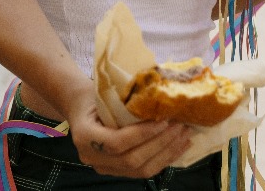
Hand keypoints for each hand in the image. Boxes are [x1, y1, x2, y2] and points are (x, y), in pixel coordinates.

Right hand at [66, 96, 191, 177]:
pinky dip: (164, 159)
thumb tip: (161, 97)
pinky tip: (179, 146)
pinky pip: (143, 171)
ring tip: (184, 136)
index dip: (143, 134)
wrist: (79, 107)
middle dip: (160, 144)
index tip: (164, 120)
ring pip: (140, 170)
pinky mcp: (117, 171)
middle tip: (180, 126)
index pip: (117, 143)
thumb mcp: (103, 93)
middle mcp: (92, 157)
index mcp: (85, 136)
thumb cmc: (93, 95)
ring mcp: (104, 167)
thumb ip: (126, 101)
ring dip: (166, 153)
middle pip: (131, 160)